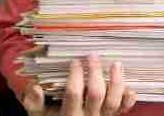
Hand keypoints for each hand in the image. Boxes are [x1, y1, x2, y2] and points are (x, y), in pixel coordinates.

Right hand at [21, 54, 137, 115]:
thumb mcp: (39, 115)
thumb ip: (34, 103)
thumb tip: (35, 87)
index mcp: (69, 115)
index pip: (74, 93)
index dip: (75, 75)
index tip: (75, 61)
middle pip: (96, 93)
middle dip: (95, 72)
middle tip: (92, 55)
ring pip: (113, 101)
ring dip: (116, 81)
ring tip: (116, 64)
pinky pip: (124, 109)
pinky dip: (128, 98)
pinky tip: (129, 87)